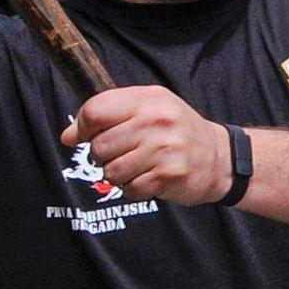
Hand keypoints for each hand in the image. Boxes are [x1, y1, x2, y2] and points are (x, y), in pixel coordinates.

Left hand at [64, 89, 234, 205]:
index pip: (96, 110)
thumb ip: (108, 116)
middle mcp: (158, 120)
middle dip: (104, 155)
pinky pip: (129, 189)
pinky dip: (135, 189)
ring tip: (138, 167)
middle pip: (100, 145)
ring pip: (111, 170)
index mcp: (149, 99)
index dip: (84, 126)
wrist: (221, 157)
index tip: (89, 135)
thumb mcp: (148, 111)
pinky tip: (150, 178)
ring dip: (119, 175)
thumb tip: (68, 136)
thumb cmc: (177, 133)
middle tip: (123, 153)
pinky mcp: (169, 174)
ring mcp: (165, 148)